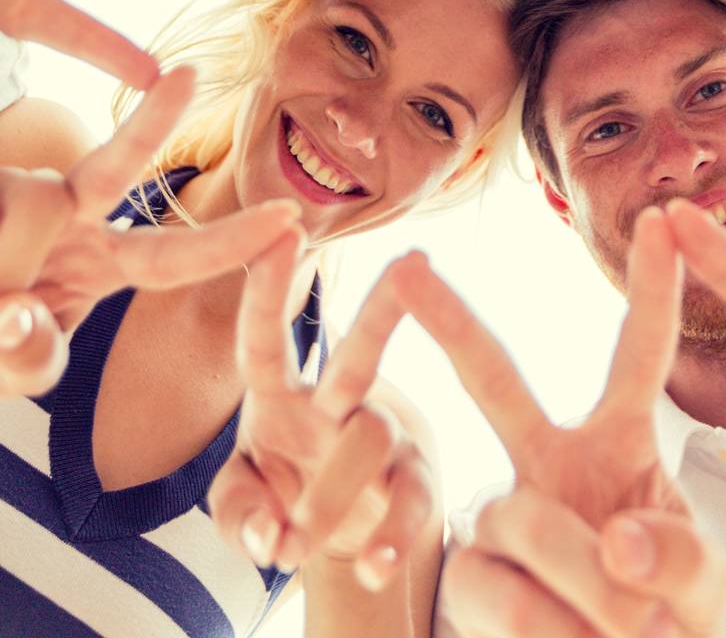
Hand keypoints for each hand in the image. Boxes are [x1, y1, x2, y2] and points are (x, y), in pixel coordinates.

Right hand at [0, 68, 300, 396]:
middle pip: (118, 164)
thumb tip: (21, 319)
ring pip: (22, 202)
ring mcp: (21, 191)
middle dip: (154, 121)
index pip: (174, 256)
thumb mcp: (13, 366)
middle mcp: (69, 212)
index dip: (231, 242)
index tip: (291, 218)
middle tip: (188, 76)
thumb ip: (29, 361)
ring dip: (2, 266)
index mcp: (101, 259)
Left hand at [210, 233, 432, 585]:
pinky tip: (373, 568)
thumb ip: (239, 511)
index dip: (270, 287)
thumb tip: (268, 541)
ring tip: (294, 545)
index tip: (283, 230)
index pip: (266, 337)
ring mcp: (381, 436)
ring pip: (369, 441)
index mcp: (281, 393)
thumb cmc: (284, 486)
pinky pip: (412, 502)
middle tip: (411, 264)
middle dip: (382, 309)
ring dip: (328, 496)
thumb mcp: (243, 498)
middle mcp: (338, 402)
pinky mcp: (414, 479)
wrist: (343, 531)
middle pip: (359, 353)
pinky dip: (392, 538)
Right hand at [398, 208, 725, 636]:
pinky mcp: (470, 578)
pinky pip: (500, 591)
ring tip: (630, 635)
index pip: (637, 354)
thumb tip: (617, 541)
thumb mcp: (702, 585)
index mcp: (617, 442)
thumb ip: (680, 556)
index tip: (663, 219)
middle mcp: (548, 462)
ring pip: (522, 518)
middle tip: (406, 269)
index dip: (652, 288)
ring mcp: (503, 518)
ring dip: (587, 590)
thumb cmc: (665, 620)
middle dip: (449, 319)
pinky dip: (550, 632)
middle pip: (493, 379)